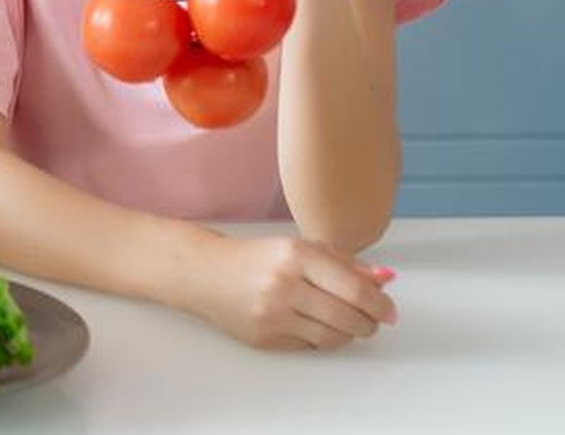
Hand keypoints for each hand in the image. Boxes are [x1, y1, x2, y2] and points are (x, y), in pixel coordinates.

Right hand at [182, 232, 397, 349]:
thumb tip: (385, 280)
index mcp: (297, 256)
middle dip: (369, 322)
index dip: (382, 306)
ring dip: (348, 333)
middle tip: (371, 319)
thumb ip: (345, 264)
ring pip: (334, 338)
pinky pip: (310, 346)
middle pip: (350, 319)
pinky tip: (313, 324)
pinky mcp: (265, 339)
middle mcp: (284, 285)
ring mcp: (273, 315)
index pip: (357, 291)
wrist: (204, 273)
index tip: (389, 311)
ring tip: (344, 321)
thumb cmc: (256, 258)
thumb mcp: (300, 248)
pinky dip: (321, 338)